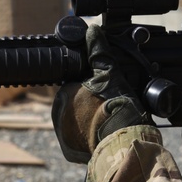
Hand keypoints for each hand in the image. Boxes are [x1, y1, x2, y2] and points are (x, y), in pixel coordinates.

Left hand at [51, 24, 152, 163]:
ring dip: (87, 121)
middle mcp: (57, 113)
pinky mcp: (69, 151)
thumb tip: (92, 30)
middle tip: (108, 107)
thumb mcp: (111, 75)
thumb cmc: (118, 108)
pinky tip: (102, 135)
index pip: (75, 84)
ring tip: (107, 121)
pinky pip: (77, 141)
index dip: (92, 87)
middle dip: (89, 104)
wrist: (124, 143)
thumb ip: (99, 52)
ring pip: (75, 122)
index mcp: (64, 93)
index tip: (105, 92)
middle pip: (74, 103)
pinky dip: (88, 139)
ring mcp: (62, 134)